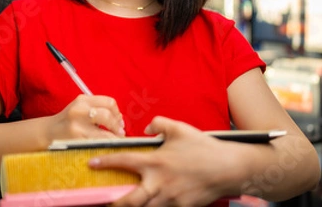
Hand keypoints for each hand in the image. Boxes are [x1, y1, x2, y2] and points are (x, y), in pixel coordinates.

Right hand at [46, 95, 125, 140]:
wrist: (48, 133)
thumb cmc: (68, 121)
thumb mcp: (80, 108)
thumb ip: (97, 109)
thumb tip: (120, 119)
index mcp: (82, 100)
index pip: (109, 102)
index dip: (117, 112)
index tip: (119, 120)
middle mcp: (80, 111)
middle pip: (108, 115)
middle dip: (117, 126)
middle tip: (120, 132)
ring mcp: (78, 127)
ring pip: (105, 133)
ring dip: (114, 138)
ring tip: (115, 141)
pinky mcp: (77, 141)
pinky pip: (98, 144)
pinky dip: (105, 146)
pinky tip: (106, 147)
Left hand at [89, 116, 235, 206]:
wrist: (230, 168)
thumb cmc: (204, 148)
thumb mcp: (179, 128)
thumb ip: (158, 123)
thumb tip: (146, 127)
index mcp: (156, 162)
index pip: (124, 162)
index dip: (105, 162)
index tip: (92, 163)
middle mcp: (160, 183)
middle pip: (129, 200)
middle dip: (114, 203)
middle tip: (103, 201)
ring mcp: (170, 198)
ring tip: (123, 204)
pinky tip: (150, 204)